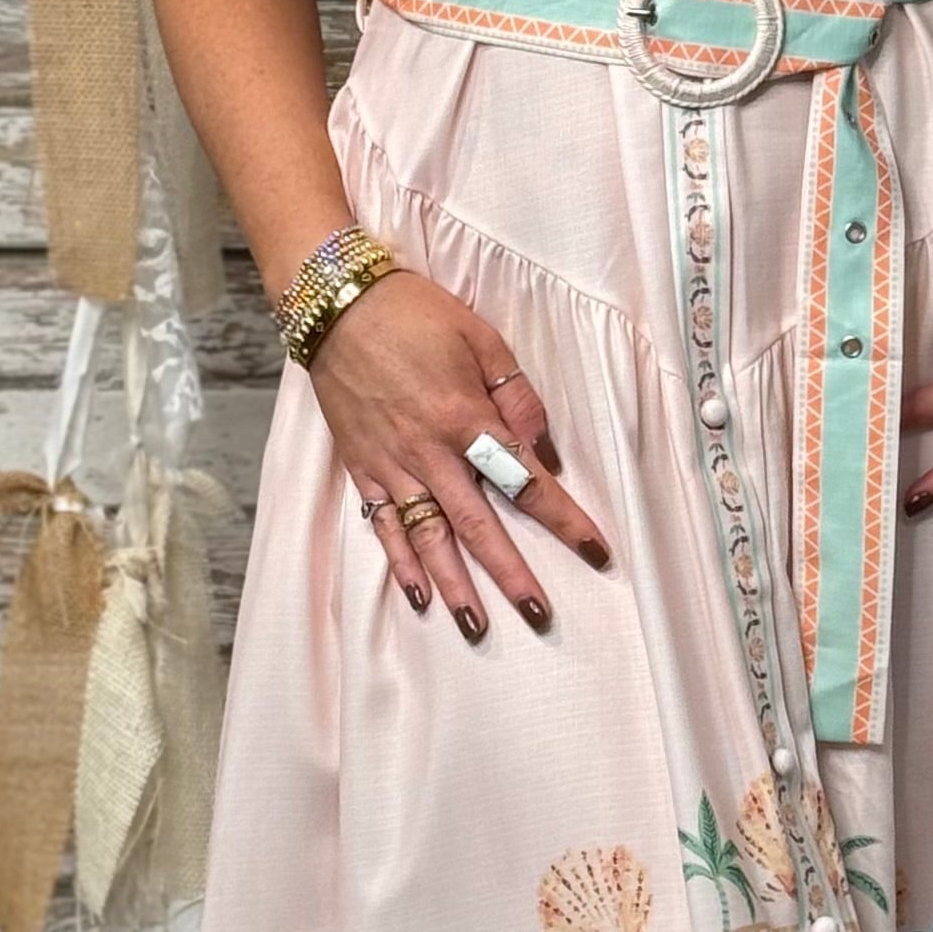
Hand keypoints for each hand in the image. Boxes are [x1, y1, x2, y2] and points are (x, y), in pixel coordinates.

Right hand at [307, 269, 613, 641]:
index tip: (595, 551)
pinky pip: (384, 525)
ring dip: (455, 585)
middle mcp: (430, 452)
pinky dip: (401, 562)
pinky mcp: (363, 469)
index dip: (564, 519)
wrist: (337, 306)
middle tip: (539, 614)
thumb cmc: (416, 315)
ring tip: (477, 625)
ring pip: (430, 537)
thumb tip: (541, 448)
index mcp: (466, 417)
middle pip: (480, 525)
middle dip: (512, 574)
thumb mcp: (481, 338)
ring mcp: (393, 465)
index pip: (525, 481)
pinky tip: (419, 595)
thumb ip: (517, 395)